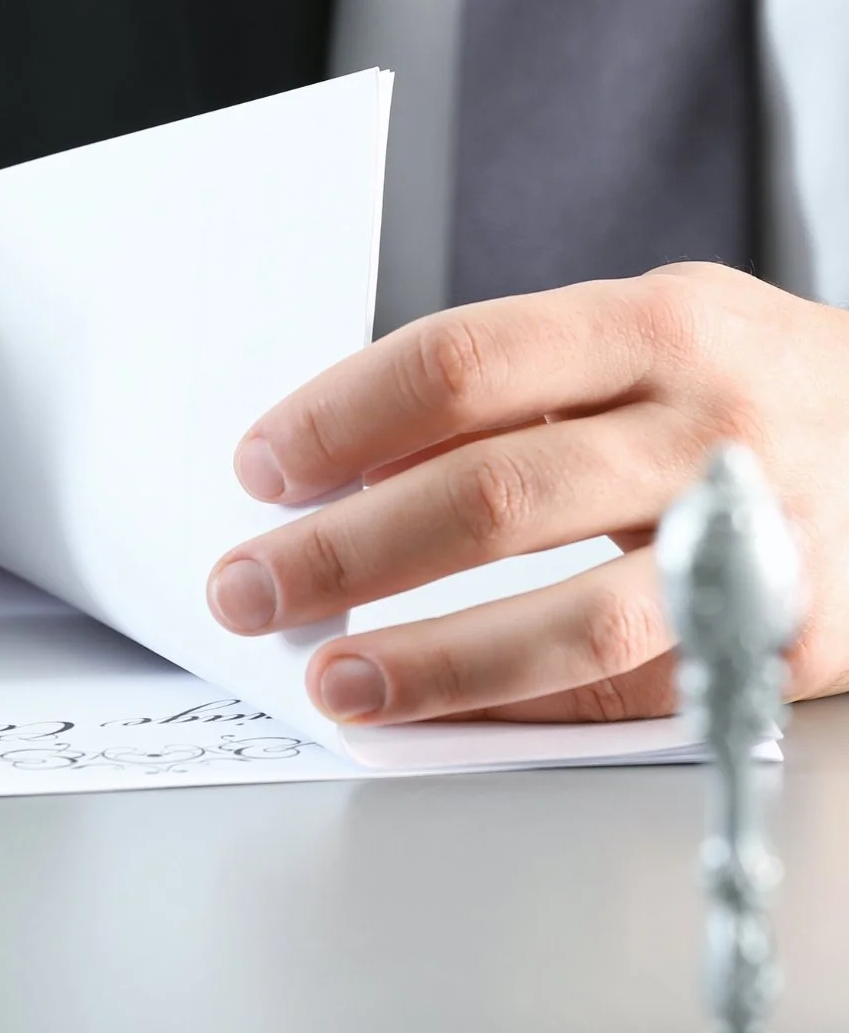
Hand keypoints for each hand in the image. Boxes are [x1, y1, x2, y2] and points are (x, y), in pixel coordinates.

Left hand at [207, 263, 848, 723]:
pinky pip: (628, 689)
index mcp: (652, 324)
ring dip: (427, 656)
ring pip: (568, 614)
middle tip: (249, 586)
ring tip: (331, 677)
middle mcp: (706, 424)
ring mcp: (754, 540)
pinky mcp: (784, 643)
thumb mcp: (641, 337)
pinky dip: (518, 705)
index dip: (340, 419)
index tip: (261, 468)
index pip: (460, 361)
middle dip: (345, 550)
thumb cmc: (746, 389)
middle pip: (491, 493)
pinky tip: (437, 708)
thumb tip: (347, 462)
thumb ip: (512, 387)